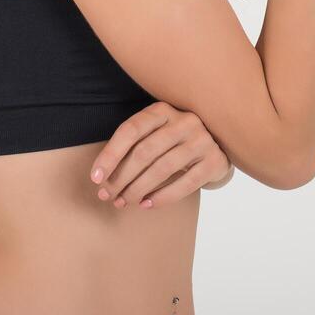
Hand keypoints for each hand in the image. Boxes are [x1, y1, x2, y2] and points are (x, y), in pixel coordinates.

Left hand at [88, 101, 233, 209]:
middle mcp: (184, 121)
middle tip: (107, 195)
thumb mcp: (155, 133)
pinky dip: (162, 197)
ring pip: (163, 168)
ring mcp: (202, 140)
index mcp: (163, 110)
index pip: (131, 130)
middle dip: (121, 177)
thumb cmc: (174, 142)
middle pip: (145, 151)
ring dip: (138, 189)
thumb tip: (101, 177)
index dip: (110, 154)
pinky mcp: (215, 161)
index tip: (96, 177)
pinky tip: (146, 204)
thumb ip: (133, 146)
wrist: (219, 146)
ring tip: (123, 202)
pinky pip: (185, 183)